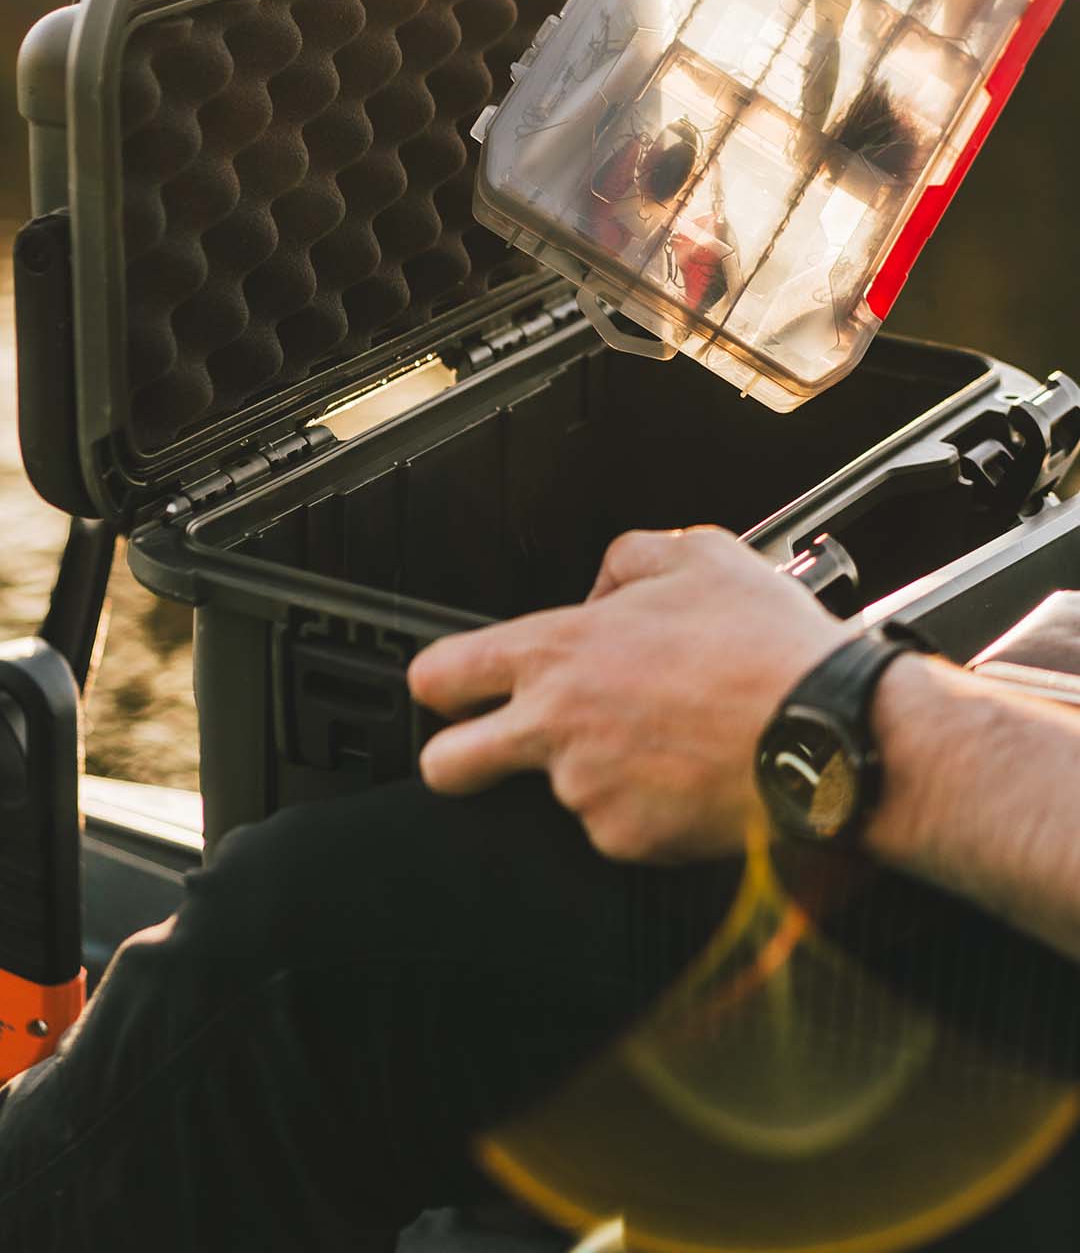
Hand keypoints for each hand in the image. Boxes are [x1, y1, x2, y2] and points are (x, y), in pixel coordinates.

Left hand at [407, 527, 840, 862]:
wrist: (826, 732)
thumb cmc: (769, 647)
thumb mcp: (700, 554)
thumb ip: (628, 560)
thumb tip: (603, 584)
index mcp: (559, 651)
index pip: (441, 674)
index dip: (438, 684)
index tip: (452, 690)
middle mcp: (556, 725)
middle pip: (446, 763)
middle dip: (456, 757)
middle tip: (495, 747)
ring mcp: (586, 791)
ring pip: (557, 791)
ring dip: (594, 770)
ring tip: (665, 736)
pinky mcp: (625, 842)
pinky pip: (615, 827)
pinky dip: (643, 806)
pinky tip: (688, 773)